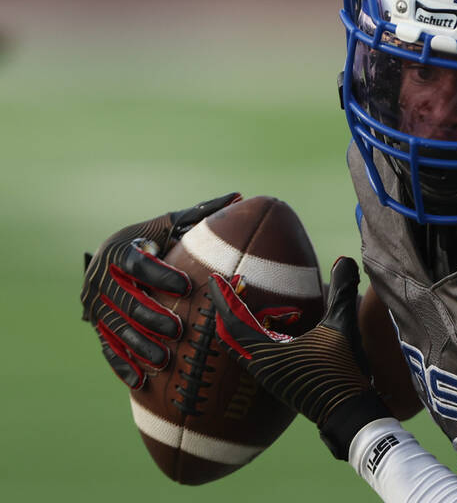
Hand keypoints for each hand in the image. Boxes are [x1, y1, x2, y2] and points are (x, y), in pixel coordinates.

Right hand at [81, 193, 241, 388]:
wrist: (116, 259)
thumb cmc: (156, 240)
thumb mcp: (172, 225)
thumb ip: (201, 215)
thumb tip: (240, 196)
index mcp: (118, 249)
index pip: (135, 263)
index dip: (158, 275)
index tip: (186, 286)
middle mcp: (100, 278)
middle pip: (123, 299)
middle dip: (150, 316)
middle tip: (178, 330)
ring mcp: (95, 304)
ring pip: (114, 328)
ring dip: (138, 345)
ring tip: (165, 359)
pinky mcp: (96, 326)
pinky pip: (107, 348)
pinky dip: (123, 364)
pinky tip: (142, 380)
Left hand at [209, 256, 390, 459]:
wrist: (347, 412)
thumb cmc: (341, 370)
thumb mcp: (342, 327)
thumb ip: (342, 292)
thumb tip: (345, 260)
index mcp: (267, 354)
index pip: (234, 323)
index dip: (224, 300)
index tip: (216, 281)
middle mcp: (260, 367)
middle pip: (230, 336)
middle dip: (228, 311)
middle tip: (232, 289)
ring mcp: (267, 377)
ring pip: (240, 347)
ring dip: (238, 326)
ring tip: (244, 305)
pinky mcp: (276, 382)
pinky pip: (251, 355)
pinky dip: (251, 338)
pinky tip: (266, 329)